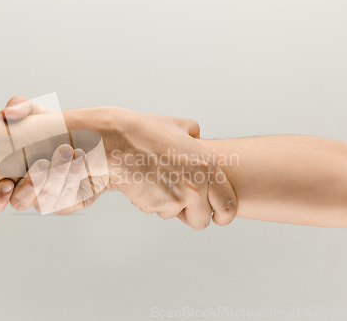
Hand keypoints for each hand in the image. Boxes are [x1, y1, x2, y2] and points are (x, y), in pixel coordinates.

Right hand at [0, 96, 105, 214]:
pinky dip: (72, 176)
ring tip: (66, 151)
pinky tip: (79, 159)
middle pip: (20, 201)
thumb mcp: (41, 114)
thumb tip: (7, 114)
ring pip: (45, 200)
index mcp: (11, 175)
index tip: (7, 183)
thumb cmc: (61, 130)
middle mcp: (27, 191)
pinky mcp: (67, 203)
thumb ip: (22, 108)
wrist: (94, 140)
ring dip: (56, 175)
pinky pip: (65, 199)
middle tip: (43, 161)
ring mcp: (47, 199)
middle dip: (32, 183)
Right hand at [62, 107, 237, 228]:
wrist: (118, 140)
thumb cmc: (146, 131)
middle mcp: (196, 186)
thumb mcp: (178, 125)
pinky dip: (150, 201)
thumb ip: (194, 134)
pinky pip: (155, 210)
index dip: (224, 216)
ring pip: (175, 215)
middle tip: (181, 202)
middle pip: (201, 221)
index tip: (218, 218)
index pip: (228, 205)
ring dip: (167, 205)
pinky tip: (143, 182)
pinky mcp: (154, 204)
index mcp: (208, 167)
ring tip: (156, 181)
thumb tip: (196, 137)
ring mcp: (175, 198)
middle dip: (191, 215)